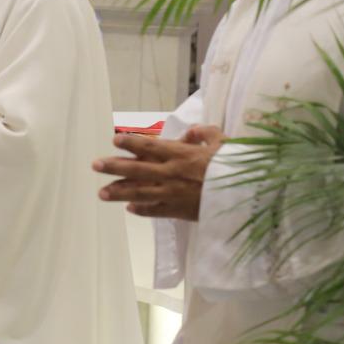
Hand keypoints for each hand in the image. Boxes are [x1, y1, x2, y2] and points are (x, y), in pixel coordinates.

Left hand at [93, 126, 223, 220]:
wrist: (247, 197)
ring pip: (140, 192)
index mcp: (181, 154)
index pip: (149, 147)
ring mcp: (173, 193)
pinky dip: (142, 210)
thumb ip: (205, 134)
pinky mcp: (179, 211)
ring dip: (119, 192)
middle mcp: (172, 173)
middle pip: (137, 169)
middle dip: (114, 167)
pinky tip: (130, 209)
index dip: (130, 143)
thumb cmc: (236, 167)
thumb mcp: (223, 143)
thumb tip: (191, 132)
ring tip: (102, 193)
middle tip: (95, 165)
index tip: (115, 140)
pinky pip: (156, 211)